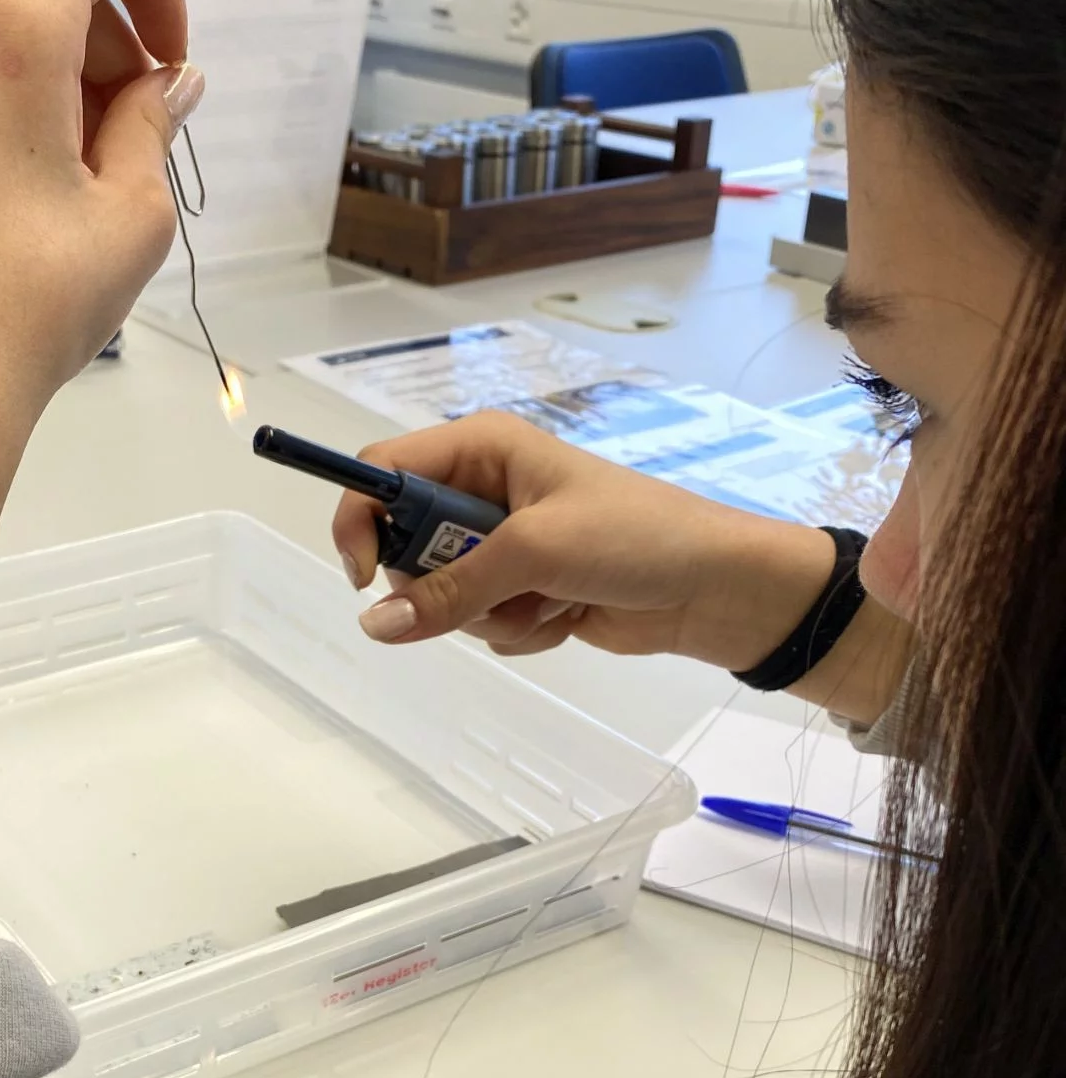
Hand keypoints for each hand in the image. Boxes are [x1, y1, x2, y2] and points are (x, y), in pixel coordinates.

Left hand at [0, 0, 200, 761]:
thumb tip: (164, 86)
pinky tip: (28, 211)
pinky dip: (11, 119)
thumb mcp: (135, 213)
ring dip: (63, 91)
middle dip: (113, 52)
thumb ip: (156, 123)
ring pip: (6, 43)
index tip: (169, 59)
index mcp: (11, 29)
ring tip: (83, 196)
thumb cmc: (29, 310)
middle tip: (140, 151)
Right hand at [331, 412, 840, 673]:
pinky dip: (520, 630)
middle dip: (445, 584)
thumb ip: (449, 591)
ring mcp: (505, 544)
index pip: (384, 472)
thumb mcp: (534, 553)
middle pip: (409, 544)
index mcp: (482, 447)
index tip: (365, 577)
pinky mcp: (526, 589)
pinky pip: (483, 623)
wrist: (713, 588)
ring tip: (550, 599)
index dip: (363, 520)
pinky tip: (567, 614)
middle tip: (495, 589)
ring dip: (491, 615)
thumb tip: (374, 624)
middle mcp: (485, 489)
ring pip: (445, 596)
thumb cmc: (633, 537)